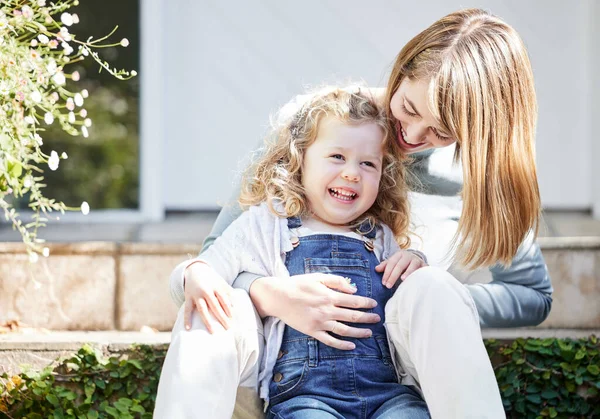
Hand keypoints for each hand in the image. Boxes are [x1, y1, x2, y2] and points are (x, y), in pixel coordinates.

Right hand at [183, 262, 233, 332]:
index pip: (223, 298)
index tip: (231, 317)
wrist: (195, 270)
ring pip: (202, 309)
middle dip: (221, 317)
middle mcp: (206, 290)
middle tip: (227, 328)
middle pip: (215, 306)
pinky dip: (187, 319)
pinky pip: (187, 309)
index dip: (228, 308)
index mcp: (215, 286)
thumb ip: (228, 291)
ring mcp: (196, 295)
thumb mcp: (220, 281)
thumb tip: (234, 304)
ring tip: (212, 331)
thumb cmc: (211, 278)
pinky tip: (188, 328)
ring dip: (207, 321)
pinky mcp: (188, 298)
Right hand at [250, 273, 380, 350]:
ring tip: (369, 333)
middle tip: (377, 319)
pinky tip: (351, 345)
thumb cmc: (297, 284)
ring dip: (359, 332)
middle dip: (367, 318)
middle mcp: (327, 311)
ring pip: (344, 330)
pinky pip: (330, 340)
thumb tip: (353, 289)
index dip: (366, 303)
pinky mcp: (313, 331)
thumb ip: (336, 281)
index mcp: (329, 296)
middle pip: (352, 316)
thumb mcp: (317, 277)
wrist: (278, 297)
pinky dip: (341, 344)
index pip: (353, 301)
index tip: (374, 304)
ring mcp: (320, 323)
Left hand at [376, 250, 427, 288]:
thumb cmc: (402, 263)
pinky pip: (422, 271)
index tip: (383, 282)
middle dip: (393, 276)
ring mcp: (417, 260)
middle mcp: (409, 256)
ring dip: (408, 272)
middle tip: (388, 286)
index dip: (387, 273)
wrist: (417, 260)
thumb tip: (376, 269)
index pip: (391, 263)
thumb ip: (385, 266)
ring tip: (402, 280)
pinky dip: (419, 275)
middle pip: (400, 265)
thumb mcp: (393, 262)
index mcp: (399, 254)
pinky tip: (415, 281)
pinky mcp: (425, 266)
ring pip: (412, 266)